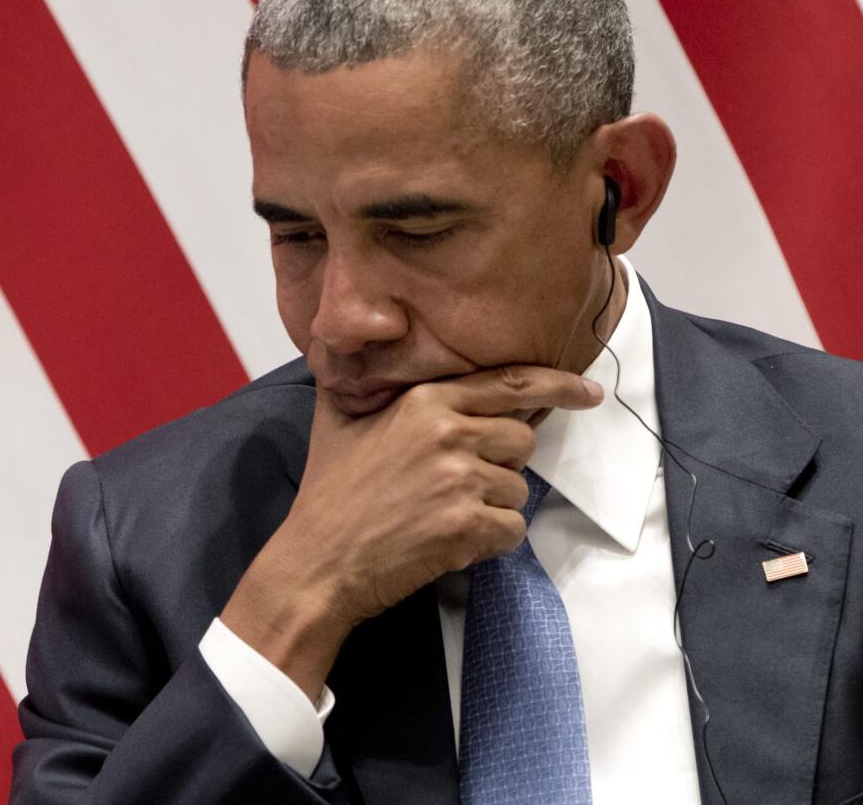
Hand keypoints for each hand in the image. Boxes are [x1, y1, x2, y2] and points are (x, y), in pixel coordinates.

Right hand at [219, 365, 602, 700]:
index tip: (587, 391)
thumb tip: (359, 345)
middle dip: (500, 464)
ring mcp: (460, 479)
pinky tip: (448, 541)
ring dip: (491, 506)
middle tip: (456, 484)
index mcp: (425, 401)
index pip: (509, 384)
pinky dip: (488, 541)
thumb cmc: (328, 491)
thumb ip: (364, 381)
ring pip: (518, 489)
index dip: (556, 385)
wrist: (318, 559)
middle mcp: (449, 432)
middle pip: (521, 440)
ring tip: (441, 515)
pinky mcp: (468, 525)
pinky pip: (512, 530)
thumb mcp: (338, 418)